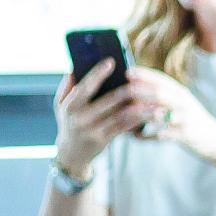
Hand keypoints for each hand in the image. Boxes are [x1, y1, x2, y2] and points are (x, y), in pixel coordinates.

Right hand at [52, 59, 159, 173]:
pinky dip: (139, 118)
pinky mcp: (104, 140)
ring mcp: (93, 130)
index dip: (98, 74)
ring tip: (154, 97)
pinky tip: (150, 111)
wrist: (71, 154)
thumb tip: (74, 69)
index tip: (111, 61)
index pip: (85, 87)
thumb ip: (67, 87)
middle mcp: (80, 119)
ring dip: (140, 105)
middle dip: (129, 89)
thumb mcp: (60, 106)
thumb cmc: (69, 122)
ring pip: (121, 115)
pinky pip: (125, 127)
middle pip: (109, 100)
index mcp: (69, 106)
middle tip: (144, 79)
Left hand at [120, 68, 215, 188]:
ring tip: (124, 117)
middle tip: (124, 91)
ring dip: (141, 115)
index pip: (162, 80)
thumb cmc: (191, 120)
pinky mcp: (186, 135)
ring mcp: (185, 119)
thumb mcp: (181, 103)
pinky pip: (163, 135)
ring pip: (160, 114)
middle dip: (140, 91)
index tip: (128, 71)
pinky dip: (148, 136)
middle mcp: (184, 103)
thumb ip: (163, 95)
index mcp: (181, 94)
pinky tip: (136, 137)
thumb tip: (135, 88)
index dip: (145, 75)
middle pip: (160, 93)